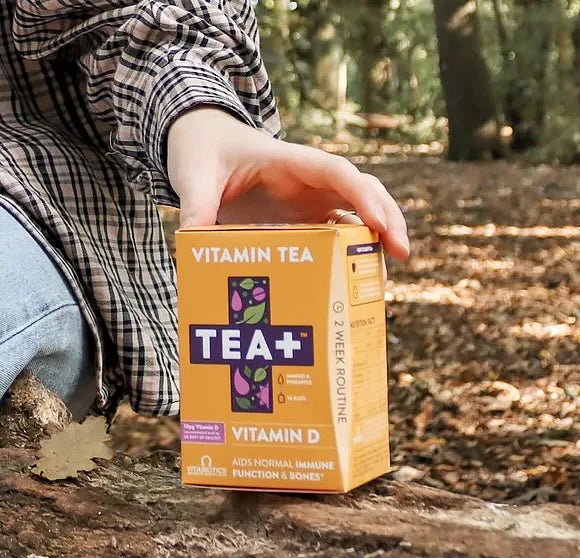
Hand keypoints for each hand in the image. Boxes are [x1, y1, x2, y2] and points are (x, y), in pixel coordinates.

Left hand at [167, 108, 408, 259]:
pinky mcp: (302, 218)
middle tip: (402, 253)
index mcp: (289, 161)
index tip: (380, 223)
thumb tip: (193, 242)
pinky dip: (350, 255)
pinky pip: (335, 234)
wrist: (203, 144)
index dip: (363, 195)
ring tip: (382, 279)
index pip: (338, 172)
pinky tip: (354, 281)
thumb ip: (196, 204)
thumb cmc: (203, 151)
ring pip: (356, 215)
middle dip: (387, 217)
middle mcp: (307, 180)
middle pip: (362, 191)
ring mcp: (308, 200)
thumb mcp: (194, 174)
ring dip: (375, 241)